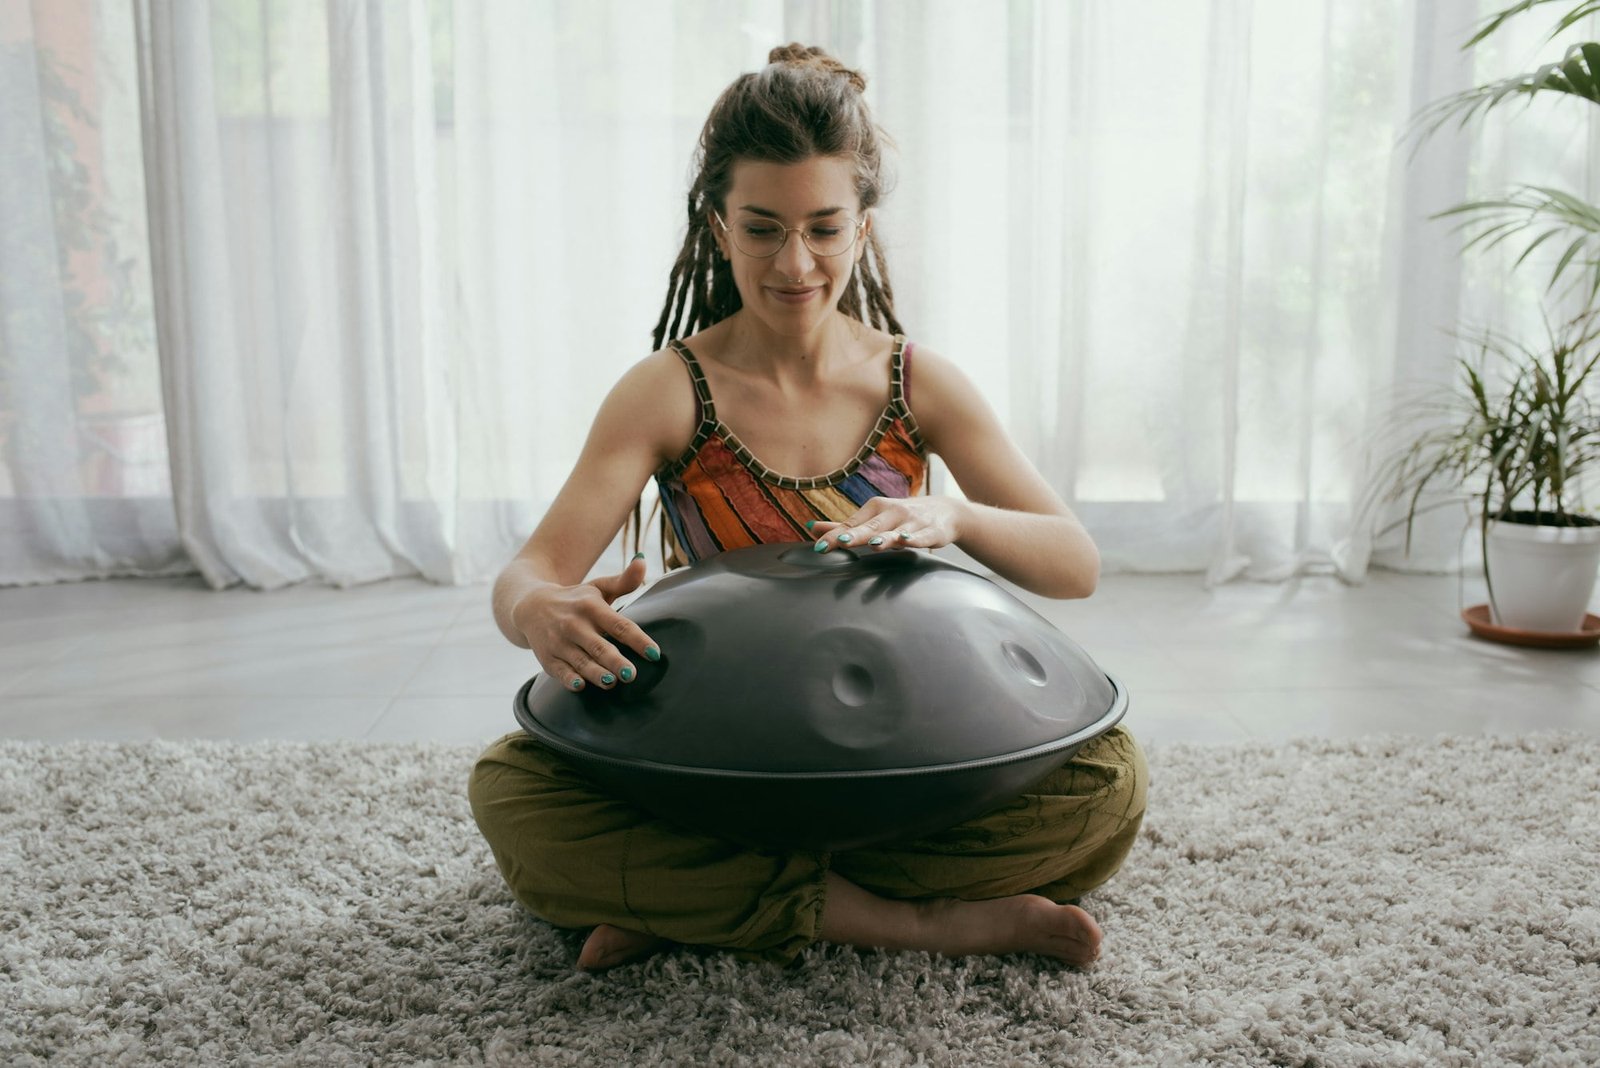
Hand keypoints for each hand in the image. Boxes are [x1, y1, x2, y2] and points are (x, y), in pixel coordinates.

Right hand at [509, 555, 658, 691]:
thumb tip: (643, 559)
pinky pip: (559, 671)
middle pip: (599, 646)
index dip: (638, 640)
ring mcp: (559, 642)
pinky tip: (580, 686)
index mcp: (591, 607)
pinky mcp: (546, 657)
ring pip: (580, 661)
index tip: (654, 653)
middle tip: (632, 675)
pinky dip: (569, 678)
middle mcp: (574, 624)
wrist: (530, 605)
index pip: (619, 625)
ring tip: (611, 682)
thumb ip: (624, 580)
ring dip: (595, 672)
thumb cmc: (575, 600)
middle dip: (615, 661)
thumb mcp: (598, 588)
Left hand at [808, 495, 966, 553]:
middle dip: (856, 535)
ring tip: (873, 544)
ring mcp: (912, 522)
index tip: (819, 547)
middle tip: (841, 542)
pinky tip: (907, 540)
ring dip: (885, 537)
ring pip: (896, 532)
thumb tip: (809, 528)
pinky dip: (914, 538)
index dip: (835, 536)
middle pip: (871, 527)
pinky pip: (922, 537)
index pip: (852, 525)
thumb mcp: (873, 518)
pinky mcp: (931, 531)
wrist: (945, 511)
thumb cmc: (901, 517)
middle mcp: (892, 512)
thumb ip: (843, 526)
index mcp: (875, 508)